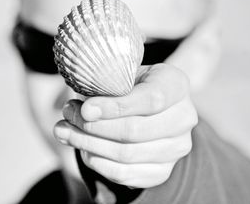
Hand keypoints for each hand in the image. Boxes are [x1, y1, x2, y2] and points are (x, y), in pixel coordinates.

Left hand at [53, 63, 197, 187]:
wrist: (151, 110)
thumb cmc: (132, 86)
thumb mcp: (124, 74)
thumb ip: (106, 84)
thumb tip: (81, 107)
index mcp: (176, 85)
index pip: (151, 99)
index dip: (115, 106)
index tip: (86, 109)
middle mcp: (184, 118)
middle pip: (135, 131)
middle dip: (92, 126)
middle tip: (66, 115)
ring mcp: (176, 148)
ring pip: (126, 154)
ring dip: (87, 145)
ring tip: (65, 131)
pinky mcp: (163, 171)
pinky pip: (124, 174)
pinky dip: (97, 163)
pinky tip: (82, 149)